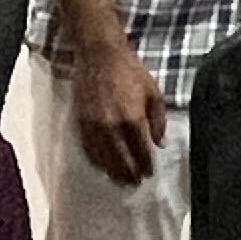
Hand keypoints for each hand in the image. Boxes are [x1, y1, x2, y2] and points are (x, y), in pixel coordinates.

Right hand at [68, 40, 167, 188]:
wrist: (100, 56)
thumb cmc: (130, 71)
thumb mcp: (153, 92)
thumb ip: (158, 121)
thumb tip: (160, 144)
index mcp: (132, 119)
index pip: (140, 152)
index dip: (145, 166)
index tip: (149, 174)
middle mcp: (111, 126)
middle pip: (120, 160)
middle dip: (129, 174)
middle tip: (135, 184)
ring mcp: (93, 126)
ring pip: (102, 158)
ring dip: (112, 172)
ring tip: (121, 181)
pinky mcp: (80, 122)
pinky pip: (87, 149)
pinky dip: (95, 161)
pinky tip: (102, 167)